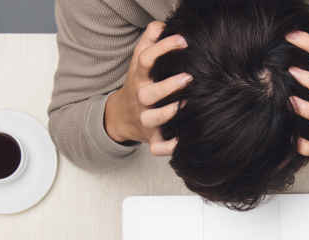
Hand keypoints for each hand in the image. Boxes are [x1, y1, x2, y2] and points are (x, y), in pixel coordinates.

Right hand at [104, 21, 190, 155]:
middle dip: (167, 86)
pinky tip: (183, 141)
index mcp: (140, 77)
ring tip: (185, 106)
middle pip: (147, 93)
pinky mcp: (151, 138)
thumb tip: (161, 24)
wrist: (120, 117)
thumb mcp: (139, 63)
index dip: (163, 48)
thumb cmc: (138, 85)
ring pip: (152, 119)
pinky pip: (158, 147)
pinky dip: (168, 147)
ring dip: (167, 114)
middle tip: (188, 78)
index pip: (146, 59)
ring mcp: (145, 119)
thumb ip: (149, 42)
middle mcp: (141, 99)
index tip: (183, 40)